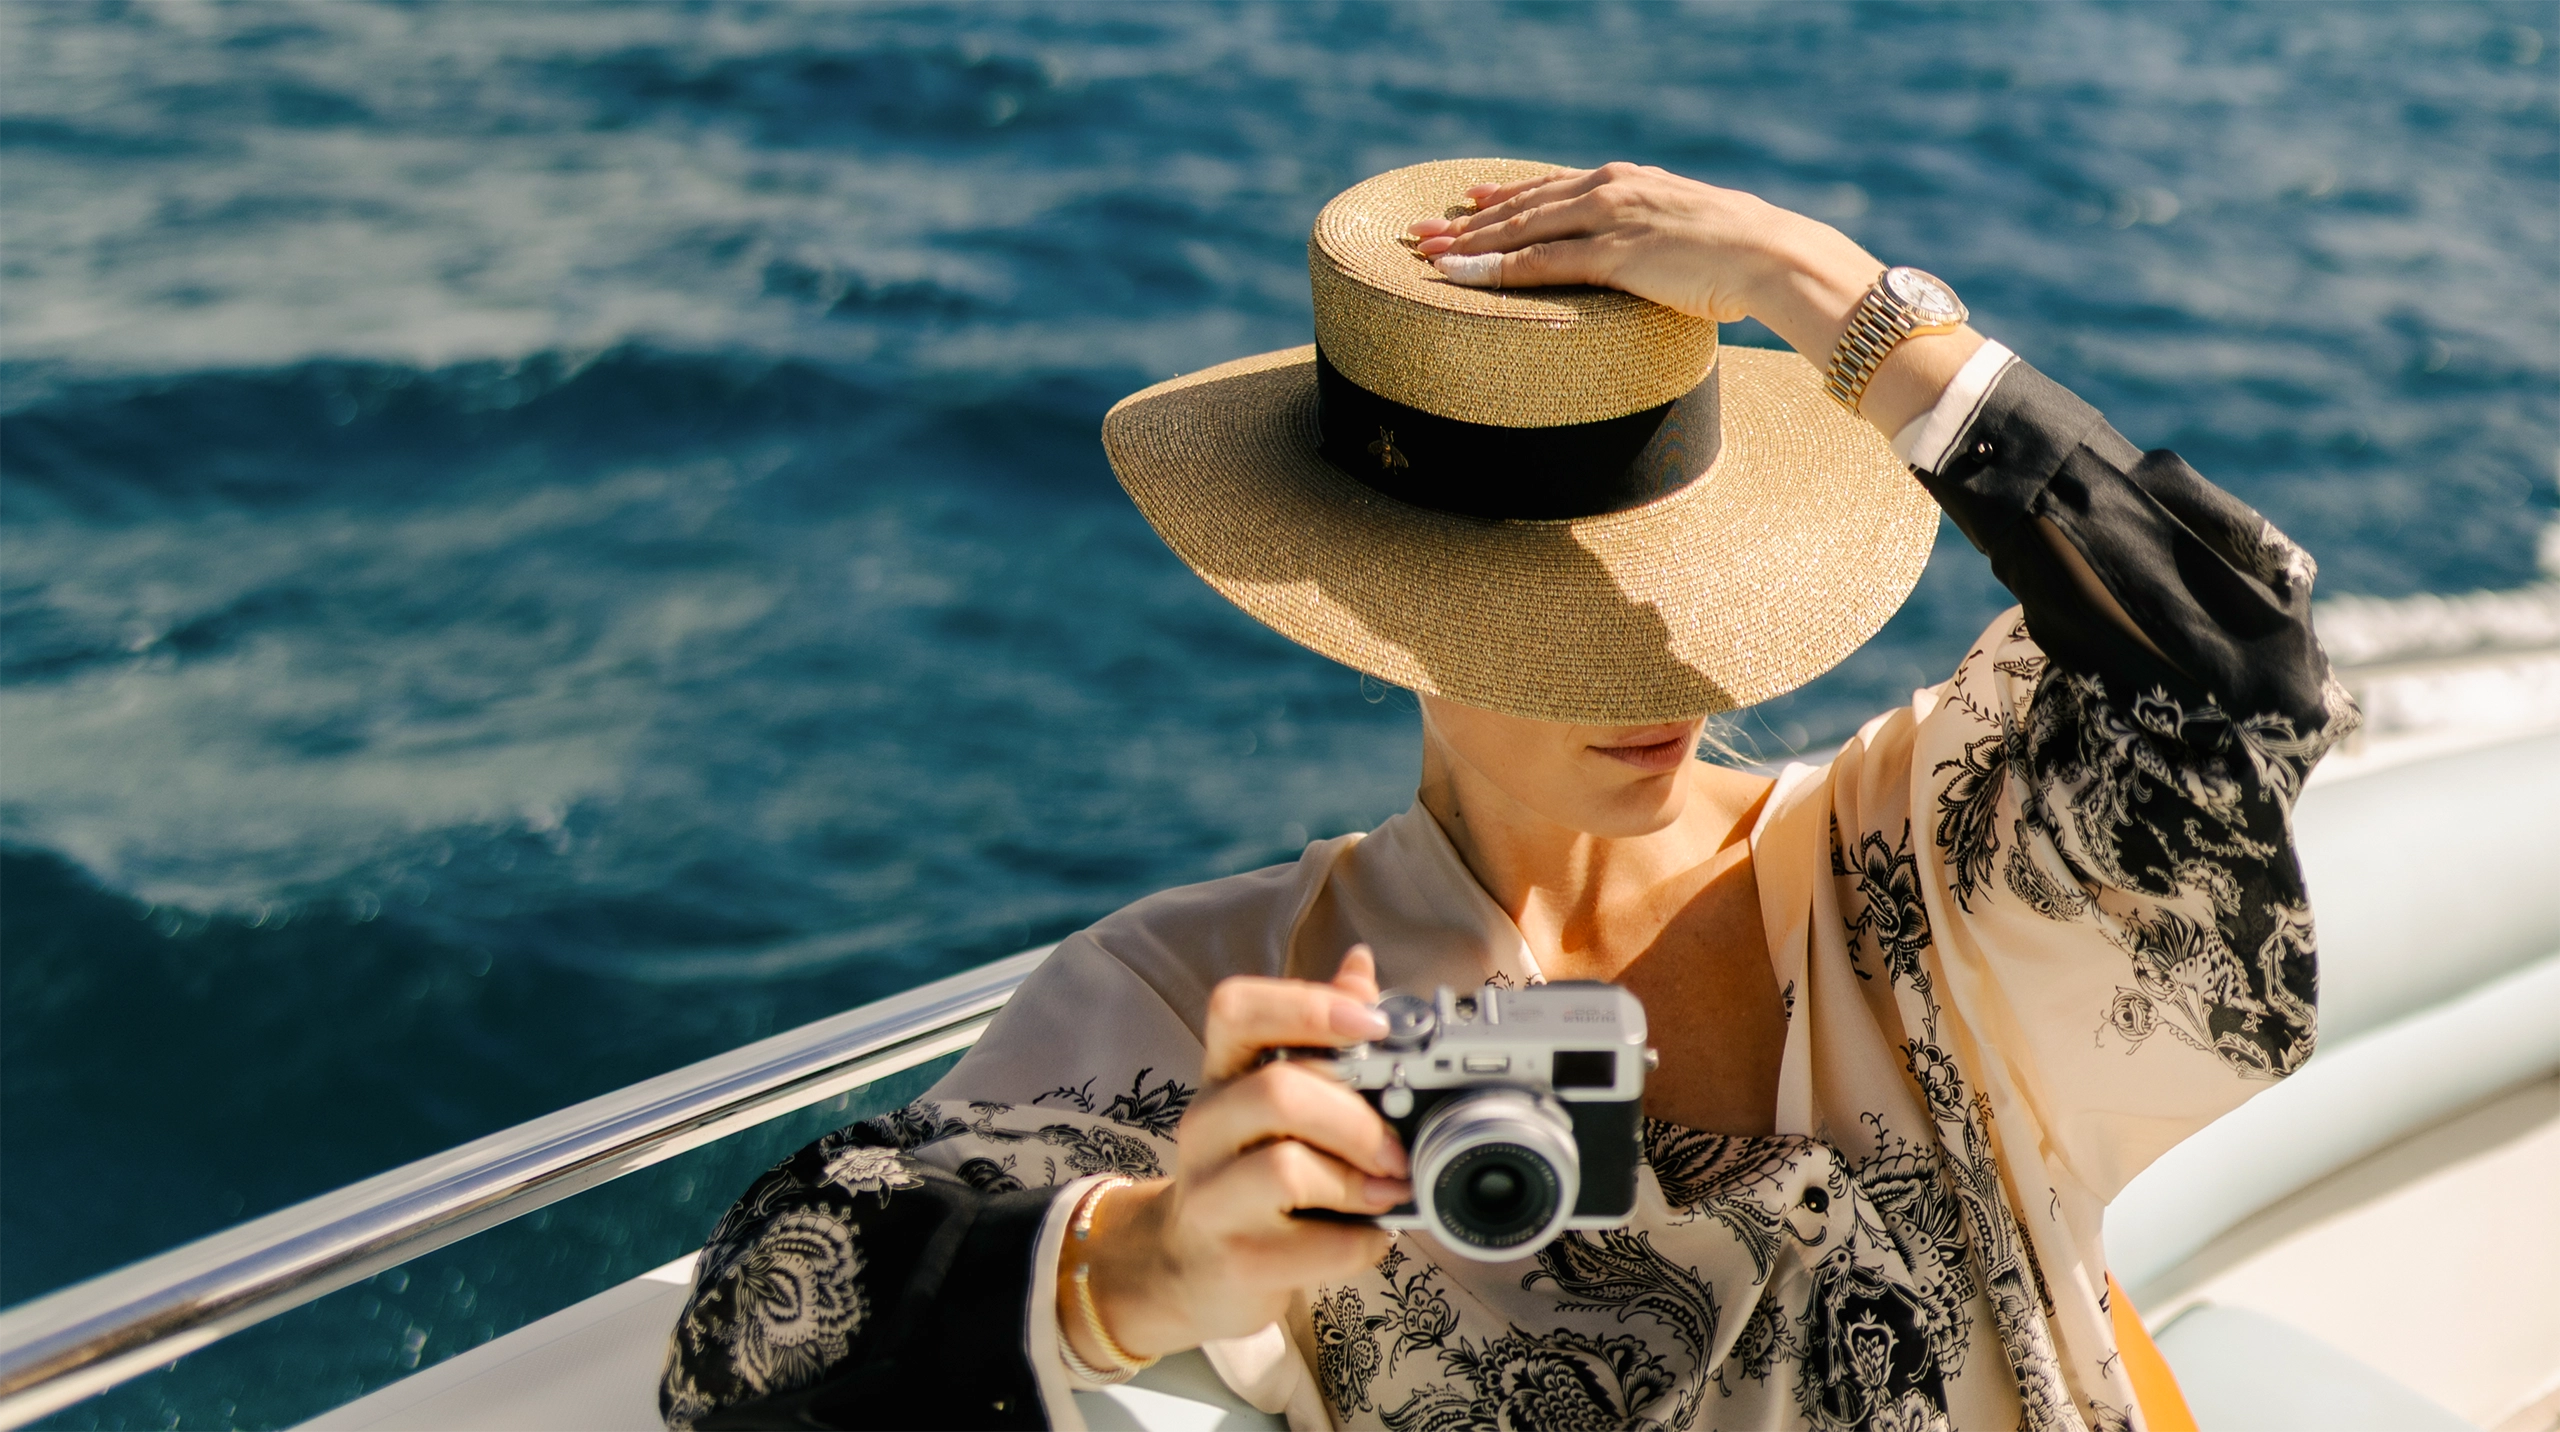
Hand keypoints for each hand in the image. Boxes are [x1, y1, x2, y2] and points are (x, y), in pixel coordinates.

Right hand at [1060, 947, 1411, 1364]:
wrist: (1192, 1267)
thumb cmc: (1251, 1171)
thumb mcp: (1278, 1097)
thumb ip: (1320, 1035)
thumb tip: (1360, 965)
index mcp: (1223, 1072)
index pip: (1237, 1009)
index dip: (1309, 1006)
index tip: (1374, 1024)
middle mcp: (1206, 1125)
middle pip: (1277, 1091)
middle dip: (1356, 1119)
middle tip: (1396, 1148)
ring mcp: (1212, 1195)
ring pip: (1287, 1168)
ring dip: (1358, 1182)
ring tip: (1386, 1193)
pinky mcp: (1237, 1258)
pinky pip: (1318, 1243)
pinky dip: (1363, 1242)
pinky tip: (1367, 1236)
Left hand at [1408, 162, 1981, 432]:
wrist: (1779, 256)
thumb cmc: (1745, 258)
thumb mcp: (1691, 237)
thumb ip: (1658, 242)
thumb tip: (1651, 264)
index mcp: (1631, 182)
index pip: (1552, 188)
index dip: (1504, 198)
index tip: (1466, 203)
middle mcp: (1613, 189)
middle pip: (1524, 205)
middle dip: (1469, 220)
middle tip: (1423, 230)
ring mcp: (1612, 218)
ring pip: (1522, 229)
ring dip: (1469, 242)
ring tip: (1426, 253)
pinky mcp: (1616, 252)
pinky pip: (1540, 262)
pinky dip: (1494, 268)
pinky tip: (1458, 276)